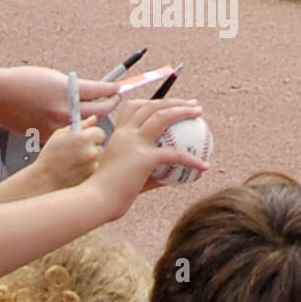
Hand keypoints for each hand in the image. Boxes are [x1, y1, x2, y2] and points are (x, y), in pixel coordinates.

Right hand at [0, 66, 121, 140]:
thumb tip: (93, 94)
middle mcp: (65, 111)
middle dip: (110, 105)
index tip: (117, 90)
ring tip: (90, 115)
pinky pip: (67, 136)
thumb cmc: (23, 82)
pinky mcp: (47, 137)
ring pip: (85, 128)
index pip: (103, 92)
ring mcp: (57, 127)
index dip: (113, 91)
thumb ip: (75, 89)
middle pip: (101, 112)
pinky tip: (66, 126)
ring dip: (91, 122)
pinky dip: (70, 131)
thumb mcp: (54, 78)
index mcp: (69, 91)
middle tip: (113, 101)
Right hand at [31, 116, 105, 190]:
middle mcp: (90, 151)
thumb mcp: (60, 135)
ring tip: (74, 162)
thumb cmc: (50, 155)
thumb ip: (81, 125)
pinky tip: (75, 170)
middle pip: (101, 146)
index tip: (84, 138)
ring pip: (98, 158)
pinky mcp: (92, 176)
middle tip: (78, 151)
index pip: (99, 132)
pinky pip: (94, 169)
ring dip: (90, 159)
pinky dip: (88, 169)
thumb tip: (94, 118)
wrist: (45, 178)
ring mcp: (92, 165)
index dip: (91, 135)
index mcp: (83, 137)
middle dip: (92, 147)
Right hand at [91, 99, 208, 213]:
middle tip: (193, 105)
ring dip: (183, 111)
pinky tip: (204, 166)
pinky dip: (192, 159)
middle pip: (151, 106)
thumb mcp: (128, 177)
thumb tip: (170, 178)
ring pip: (162, 117)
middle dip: (174, 101)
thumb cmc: (108, 193)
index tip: (169, 104)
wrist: (96, 201)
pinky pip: (174, 155)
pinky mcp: (143, 158)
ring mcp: (134, 143)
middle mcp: (126, 134)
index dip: (152, 102)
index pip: (134, 107)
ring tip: (200, 113)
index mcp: (118, 134)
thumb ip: (148, 174)